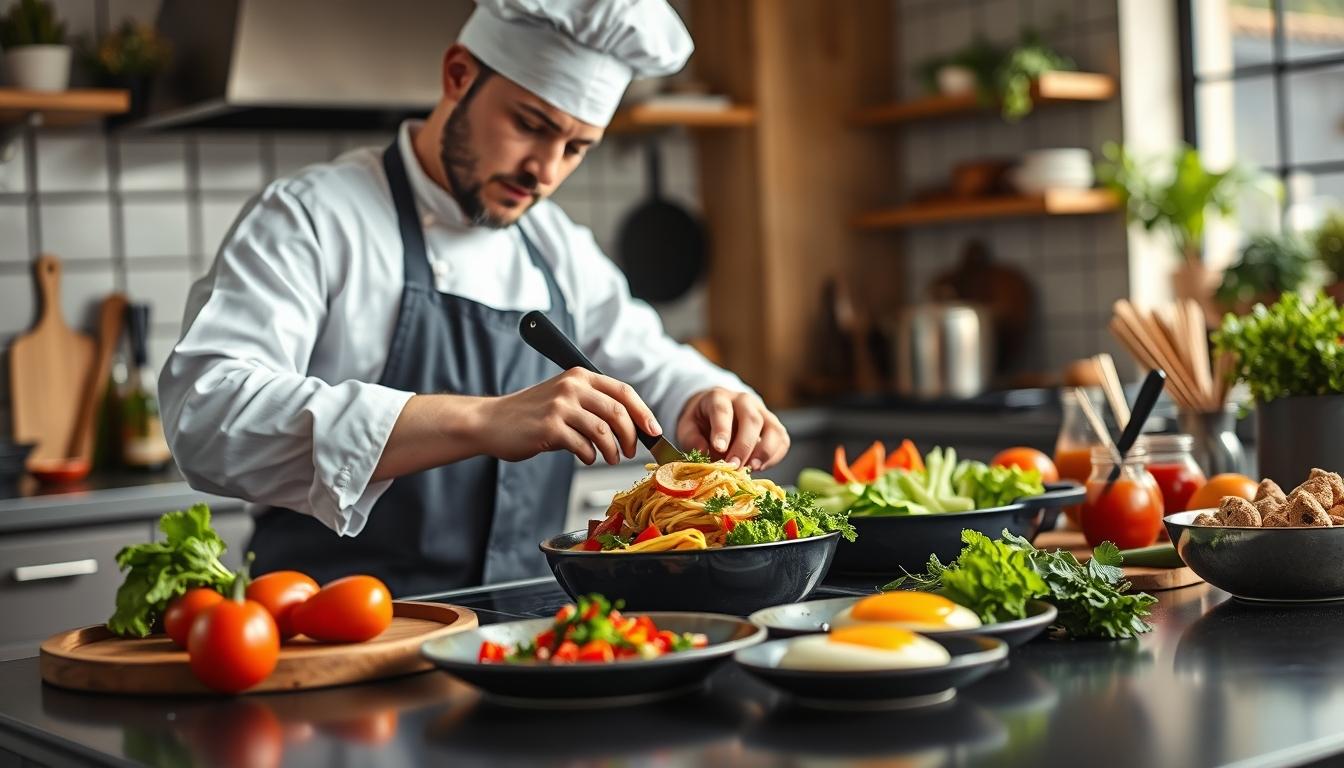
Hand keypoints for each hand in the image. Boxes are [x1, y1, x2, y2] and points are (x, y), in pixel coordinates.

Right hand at [479, 368, 660, 465]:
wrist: (491, 422)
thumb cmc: (531, 415)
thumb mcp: (564, 399)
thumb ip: (593, 405)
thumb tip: (632, 426)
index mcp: (580, 376)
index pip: (624, 392)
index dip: (644, 413)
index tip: (653, 432)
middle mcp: (572, 386)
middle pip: (618, 412)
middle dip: (631, 436)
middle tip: (630, 451)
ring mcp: (560, 405)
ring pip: (603, 430)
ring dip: (612, 450)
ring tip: (610, 458)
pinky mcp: (550, 427)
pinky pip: (583, 446)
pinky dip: (590, 456)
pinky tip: (586, 456)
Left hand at [676, 388, 789, 470]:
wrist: (717, 412)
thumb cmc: (701, 422)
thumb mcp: (687, 427)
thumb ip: (692, 439)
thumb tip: (703, 452)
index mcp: (719, 397)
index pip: (722, 410)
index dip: (722, 430)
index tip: (719, 448)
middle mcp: (744, 401)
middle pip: (751, 420)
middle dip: (744, 446)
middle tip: (734, 466)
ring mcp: (763, 412)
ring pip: (772, 429)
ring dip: (764, 452)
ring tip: (751, 468)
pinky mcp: (774, 426)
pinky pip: (782, 440)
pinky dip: (774, 456)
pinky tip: (760, 467)